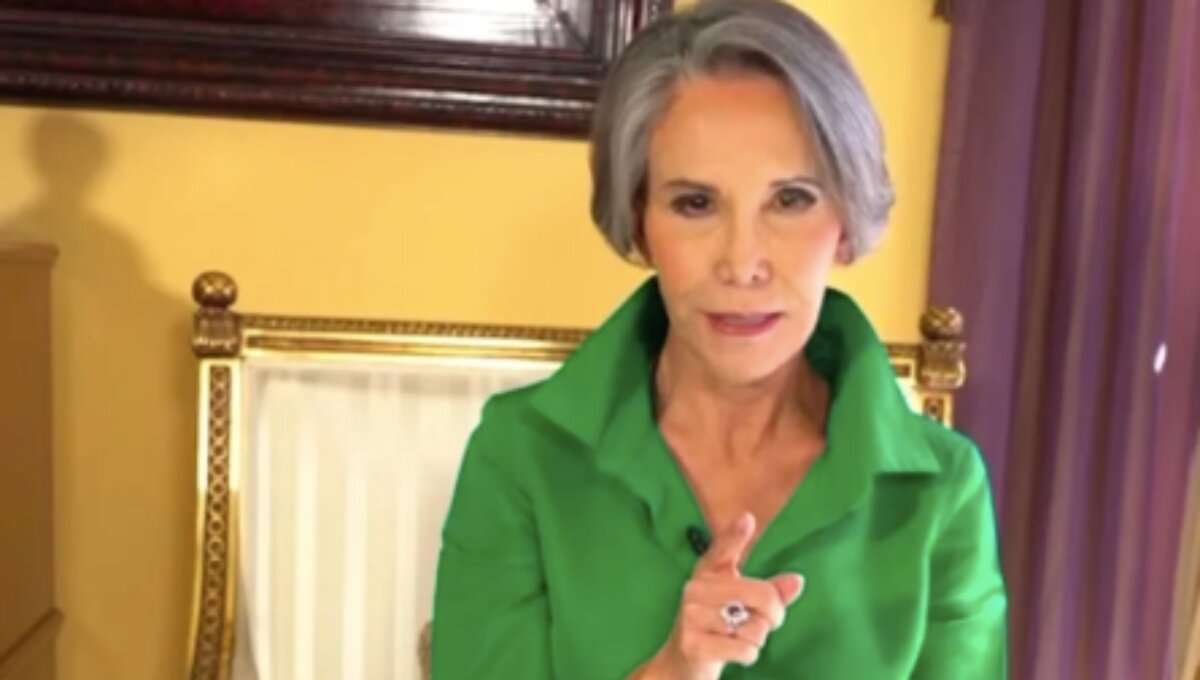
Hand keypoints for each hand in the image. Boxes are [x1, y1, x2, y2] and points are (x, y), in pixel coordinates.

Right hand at [641, 512, 804, 679]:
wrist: (682, 663)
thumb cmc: (716, 628)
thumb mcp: (741, 605)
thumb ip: (770, 592)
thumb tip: (796, 581)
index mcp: (707, 574)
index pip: (722, 549)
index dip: (735, 535)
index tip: (747, 519)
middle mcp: (695, 589)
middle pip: (762, 596)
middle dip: (773, 616)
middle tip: (763, 623)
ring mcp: (691, 616)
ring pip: (755, 627)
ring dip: (755, 640)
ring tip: (735, 639)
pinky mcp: (693, 643)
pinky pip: (744, 648)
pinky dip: (747, 655)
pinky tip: (730, 652)